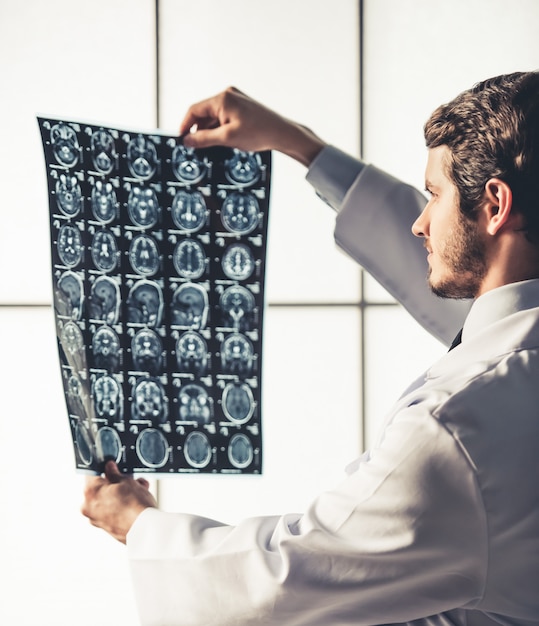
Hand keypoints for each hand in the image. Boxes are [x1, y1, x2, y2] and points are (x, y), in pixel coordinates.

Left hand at [81, 460, 156, 543]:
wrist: (146, 530)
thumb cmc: (135, 506)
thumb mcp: (127, 481)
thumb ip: (114, 473)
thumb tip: (109, 468)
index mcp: (90, 492)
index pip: (92, 473)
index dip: (104, 467)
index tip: (113, 467)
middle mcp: (89, 507)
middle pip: (101, 488)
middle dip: (116, 482)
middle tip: (130, 479)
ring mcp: (97, 519)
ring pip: (108, 500)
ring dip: (122, 494)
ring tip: (139, 490)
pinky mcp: (107, 528)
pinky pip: (112, 511)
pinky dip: (122, 505)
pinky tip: (137, 500)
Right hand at [179, 86, 325, 166]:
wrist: (282, 133)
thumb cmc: (259, 133)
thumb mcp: (227, 138)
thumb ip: (204, 139)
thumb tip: (188, 140)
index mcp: (223, 98)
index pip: (194, 110)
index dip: (185, 125)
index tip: (181, 138)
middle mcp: (228, 94)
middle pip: (204, 113)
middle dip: (199, 130)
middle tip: (197, 146)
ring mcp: (235, 99)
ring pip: (213, 116)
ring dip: (211, 130)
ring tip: (217, 144)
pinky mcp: (241, 106)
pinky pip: (223, 116)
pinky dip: (220, 128)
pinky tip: (225, 139)